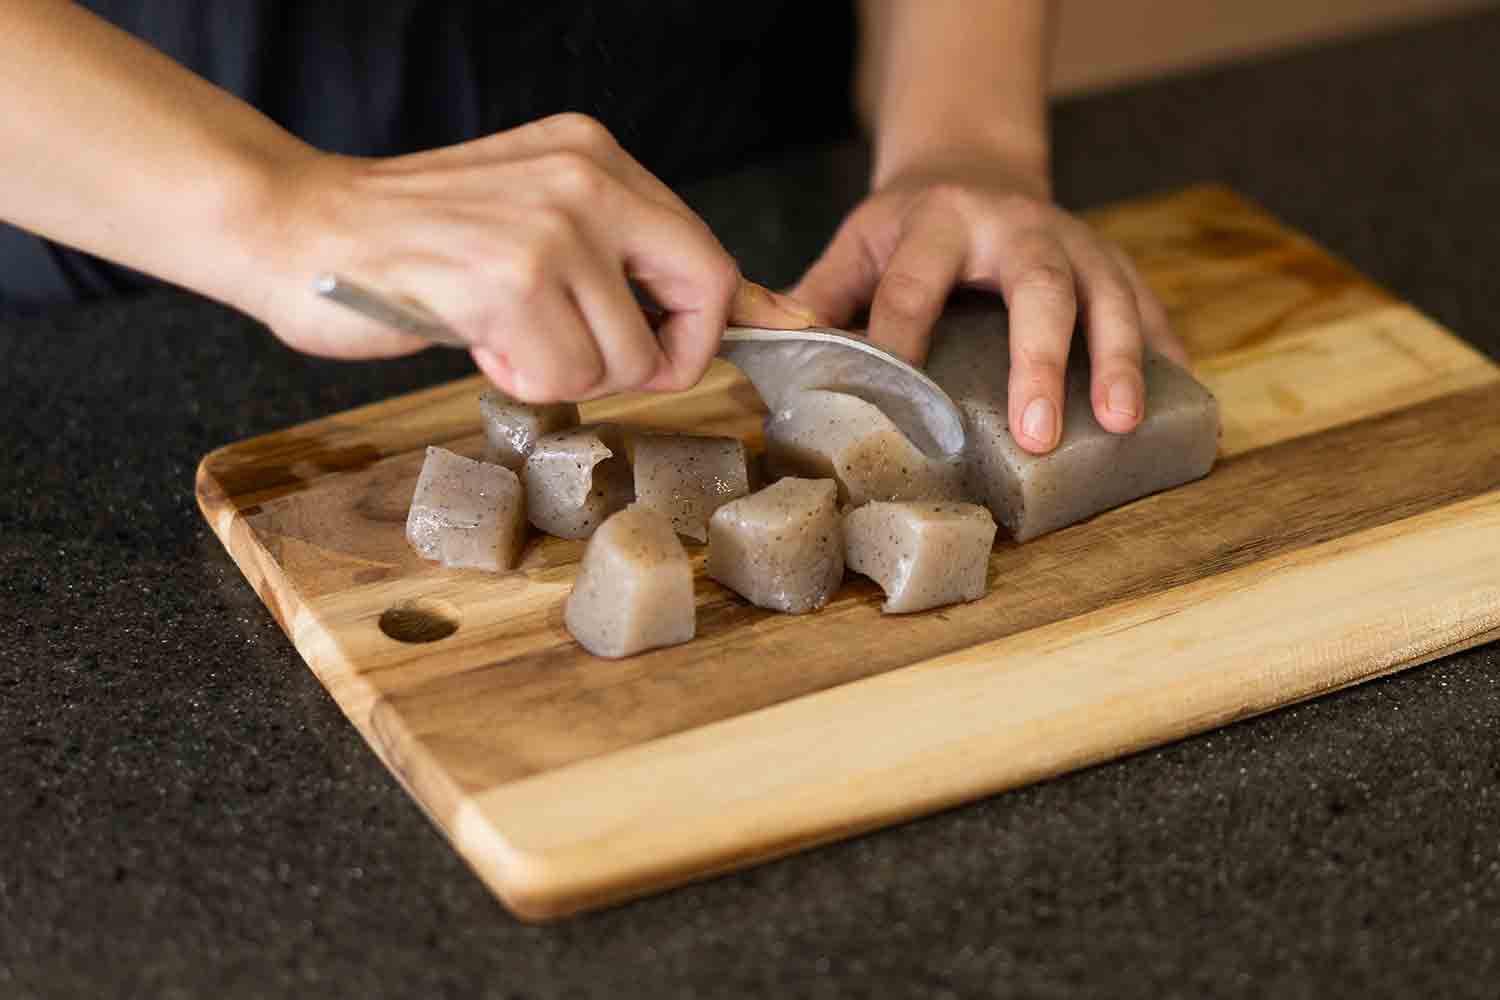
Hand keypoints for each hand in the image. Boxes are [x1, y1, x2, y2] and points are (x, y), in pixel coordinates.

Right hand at [242, 113, 814, 400]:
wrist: (294, 226)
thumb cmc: (411, 241)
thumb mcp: (530, 219)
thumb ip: (616, 258)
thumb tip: (726, 312)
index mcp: (594, 157)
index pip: (707, 253)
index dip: (720, 319)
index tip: (712, 346)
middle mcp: (585, 181)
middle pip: (700, 297)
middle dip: (657, 359)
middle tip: (586, 360)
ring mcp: (550, 229)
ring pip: (625, 358)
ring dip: (565, 373)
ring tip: (502, 333)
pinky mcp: (509, 283)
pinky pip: (564, 377)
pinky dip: (521, 380)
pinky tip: (477, 340)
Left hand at [791, 157, 1187, 453]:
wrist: (972, 168)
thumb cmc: (906, 227)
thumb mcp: (855, 245)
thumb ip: (818, 298)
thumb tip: (760, 349)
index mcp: (934, 223)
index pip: (914, 285)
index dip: (902, 339)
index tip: (898, 401)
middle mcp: (1011, 226)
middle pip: (1034, 285)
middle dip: (1038, 359)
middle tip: (1036, 431)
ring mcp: (1071, 240)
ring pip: (1105, 293)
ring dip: (1116, 360)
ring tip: (1123, 423)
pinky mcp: (1111, 260)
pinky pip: (1146, 303)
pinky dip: (1162, 348)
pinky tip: (1175, 398)